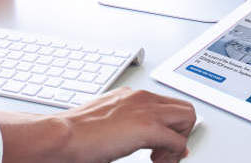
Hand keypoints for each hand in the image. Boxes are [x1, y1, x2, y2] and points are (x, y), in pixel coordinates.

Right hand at [0, 87, 195, 162]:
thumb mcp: (104, 120)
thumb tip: (131, 134)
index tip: (163, 143)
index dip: (169, 126)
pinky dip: (174, 156)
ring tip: (162, 158)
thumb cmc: (75, 132)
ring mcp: (146, 110)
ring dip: (181, 141)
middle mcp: (140, 97)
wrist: (62, 136)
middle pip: (183, 107)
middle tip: (165, 151)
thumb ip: (122, 122)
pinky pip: (179, 143)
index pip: (165, 104)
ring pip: (188, 118)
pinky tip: (156, 162)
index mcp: (129, 95)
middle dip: (181, 131)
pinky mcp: (148, 127)